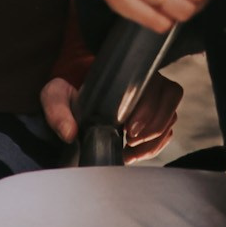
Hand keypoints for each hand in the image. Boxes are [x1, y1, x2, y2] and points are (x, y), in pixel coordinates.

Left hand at [38, 73, 180, 159]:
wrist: (71, 94)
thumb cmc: (66, 90)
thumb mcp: (55, 95)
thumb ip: (57, 110)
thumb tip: (70, 132)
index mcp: (127, 74)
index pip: (157, 86)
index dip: (150, 110)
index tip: (129, 130)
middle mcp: (144, 83)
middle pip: (169, 104)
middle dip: (153, 129)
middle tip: (130, 142)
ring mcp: (151, 98)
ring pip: (170, 118)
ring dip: (155, 140)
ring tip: (131, 150)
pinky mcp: (151, 115)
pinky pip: (166, 130)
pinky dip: (155, 145)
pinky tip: (135, 152)